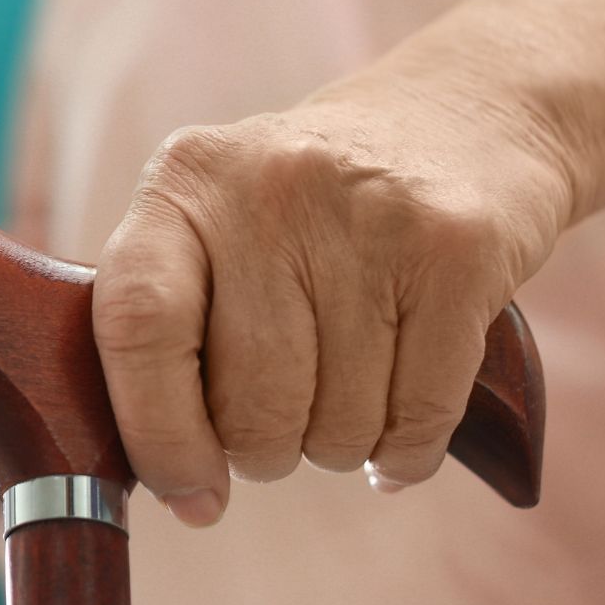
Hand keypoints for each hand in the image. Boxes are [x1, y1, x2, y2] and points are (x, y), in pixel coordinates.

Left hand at [92, 77, 572, 525]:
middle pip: (250, 403)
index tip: (190, 490)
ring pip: (338, 426)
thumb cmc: (310, 211)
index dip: (157, 432)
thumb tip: (179, 491)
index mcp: (186, 180)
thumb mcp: (218, 226)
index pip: (137, 323)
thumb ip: (169, 330)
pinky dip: (406, 451)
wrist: (466, 114)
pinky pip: (418, 420)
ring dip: (342, 443)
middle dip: (267, 446)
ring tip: (351, 382)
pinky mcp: (460, 250)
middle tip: (289, 410)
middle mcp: (271, 185)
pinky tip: (403, 418)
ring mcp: (371, 213)